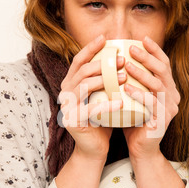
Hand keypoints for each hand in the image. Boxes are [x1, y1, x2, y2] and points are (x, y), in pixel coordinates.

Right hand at [58, 35, 124, 159]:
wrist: (93, 148)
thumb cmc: (102, 120)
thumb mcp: (103, 96)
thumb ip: (105, 80)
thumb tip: (123, 57)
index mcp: (70, 84)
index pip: (79, 61)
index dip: (90, 48)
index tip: (105, 39)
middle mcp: (65, 93)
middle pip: (82, 71)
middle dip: (103, 63)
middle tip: (122, 60)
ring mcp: (67, 107)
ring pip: (84, 86)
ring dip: (105, 80)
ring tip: (123, 78)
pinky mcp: (72, 121)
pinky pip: (90, 109)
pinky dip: (106, 105)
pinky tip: (120, 103)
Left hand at [123, 36, 179, 159]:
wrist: (140, 149)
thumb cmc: (134, 121)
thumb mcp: (134, 97)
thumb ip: (132, 81)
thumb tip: (117, 59)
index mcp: (168, 89)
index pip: (164, 64)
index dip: (155, 50)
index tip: (142, 39)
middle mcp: (173, 97)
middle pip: (163, 71)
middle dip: (147, 57)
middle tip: (131, 48)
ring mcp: (170, 109)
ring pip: (158, 85)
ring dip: (142, 73)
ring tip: (126, 65)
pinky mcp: (162, 120)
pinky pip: (152, 103)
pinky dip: (139, 94)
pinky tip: (126, 88)